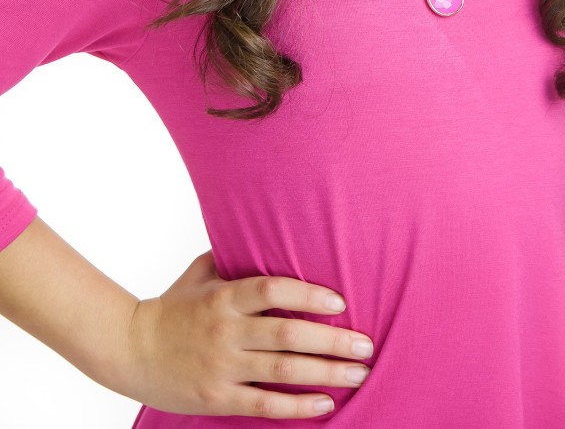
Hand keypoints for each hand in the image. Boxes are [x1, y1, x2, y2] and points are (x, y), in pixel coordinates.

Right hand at [126, 252, 373, 417]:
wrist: (129, 349)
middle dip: (332, 341)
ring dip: (326, 373)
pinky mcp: (218, 397)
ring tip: (359, 372)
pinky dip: (297, 406)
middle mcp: (226, 331)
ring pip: (283, 371)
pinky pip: (264, 403)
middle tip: (366, 344)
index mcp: (224, 297)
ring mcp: (222, 367)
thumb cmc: (172, 307)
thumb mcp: (201, 273)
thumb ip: (235, 256)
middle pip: (288, 335)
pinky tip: (326, 403)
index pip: (272, 291)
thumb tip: (270, 228)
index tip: (340, 302)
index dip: (308, 295)